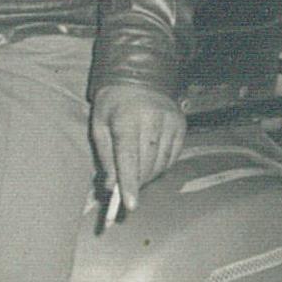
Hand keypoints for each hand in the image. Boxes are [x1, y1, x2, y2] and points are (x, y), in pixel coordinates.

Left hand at [90, 84, 186, 216]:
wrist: (139, 76)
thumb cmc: (113, 103)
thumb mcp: (99, 125)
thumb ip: (105, 156)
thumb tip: (111, 186)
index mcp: (127, 119)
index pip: (129, 158)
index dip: (129, 183)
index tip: (130, 205)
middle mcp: (152, 120)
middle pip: (146, 165)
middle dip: (136, 183)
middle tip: (126, 193)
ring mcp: (170, 122)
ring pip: (161, 164)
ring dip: (148, 176)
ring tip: (136, 174)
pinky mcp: (181, 125)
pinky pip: (172, 157)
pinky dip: (160, 166)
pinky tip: (150, 161)